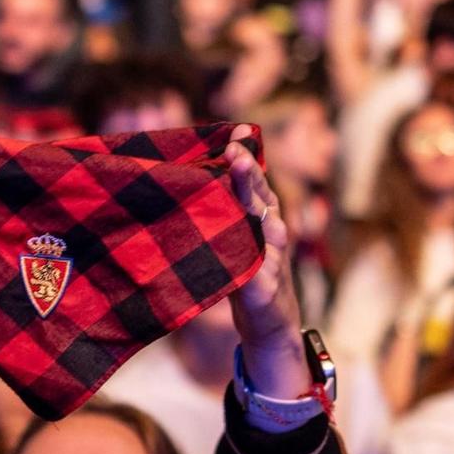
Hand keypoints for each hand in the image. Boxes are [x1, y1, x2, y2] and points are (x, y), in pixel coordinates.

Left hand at [225, 135, 306, 398]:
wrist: (266, 320)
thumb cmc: (242, 269)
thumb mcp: (229, 235)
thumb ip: (218, 207)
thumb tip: (181, 176)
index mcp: (260, 215)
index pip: (253, 180)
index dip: (247, 157)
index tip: (236, 132)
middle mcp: (270, 232)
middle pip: (260, 199)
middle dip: (248, 177)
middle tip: (236, 155)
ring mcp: (271, 260)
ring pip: (268, 234)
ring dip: (259, 218)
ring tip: (254, 207)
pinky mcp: (265, 290)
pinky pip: (259, 278)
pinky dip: (256, 271)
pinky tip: (250, 263)